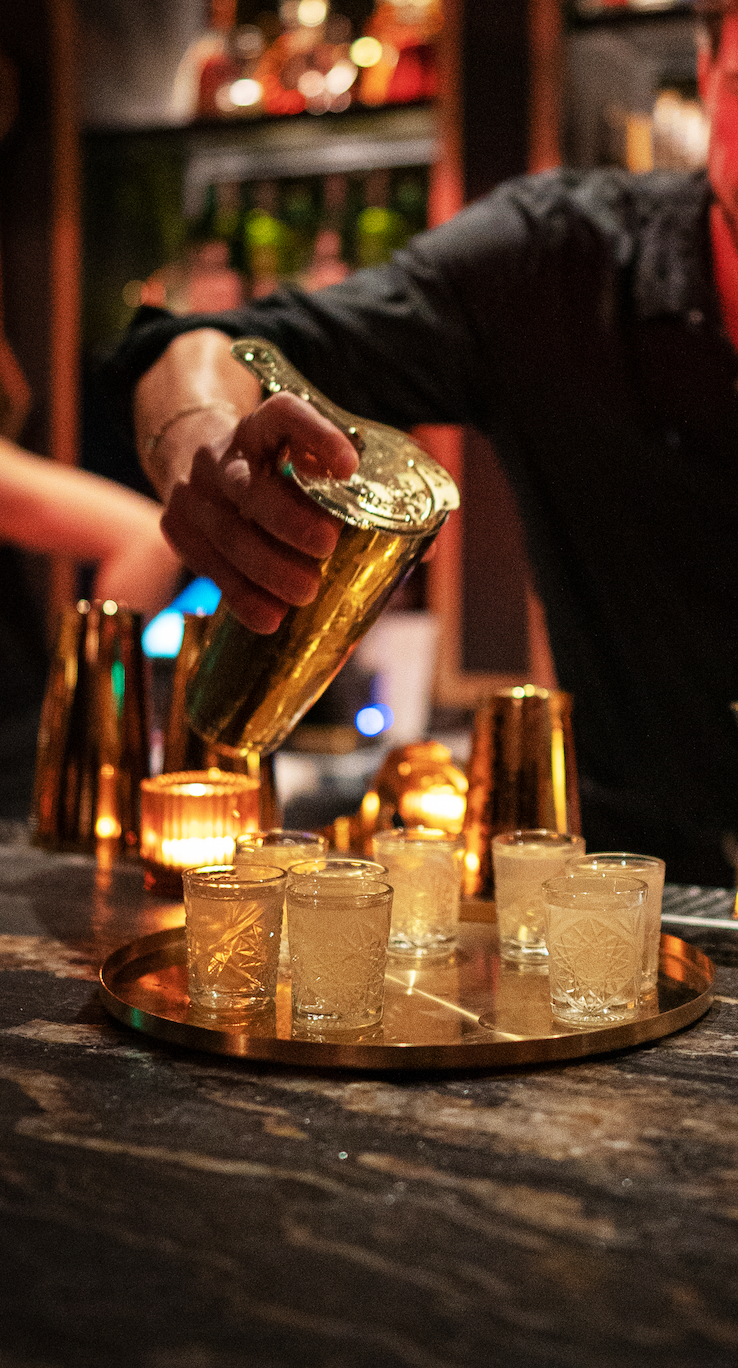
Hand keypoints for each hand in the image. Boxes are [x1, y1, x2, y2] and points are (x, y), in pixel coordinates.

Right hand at [161, 391, 358, 632]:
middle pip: (250, 487)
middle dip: (287, 520)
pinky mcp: (178, 528)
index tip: (350, 466)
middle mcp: (223, 454)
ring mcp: (195, 492)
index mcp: (262, 427)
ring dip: (266, 568)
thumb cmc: (275, 468)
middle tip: (326, 547)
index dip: (316, 436)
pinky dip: (240, 595)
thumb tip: (425, 548)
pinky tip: (269, 617)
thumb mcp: (308, 461)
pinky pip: (209, 566)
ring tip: (304, 594)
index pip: (285, 415)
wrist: (196, 460)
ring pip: (227, 533)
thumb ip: (360, 492)